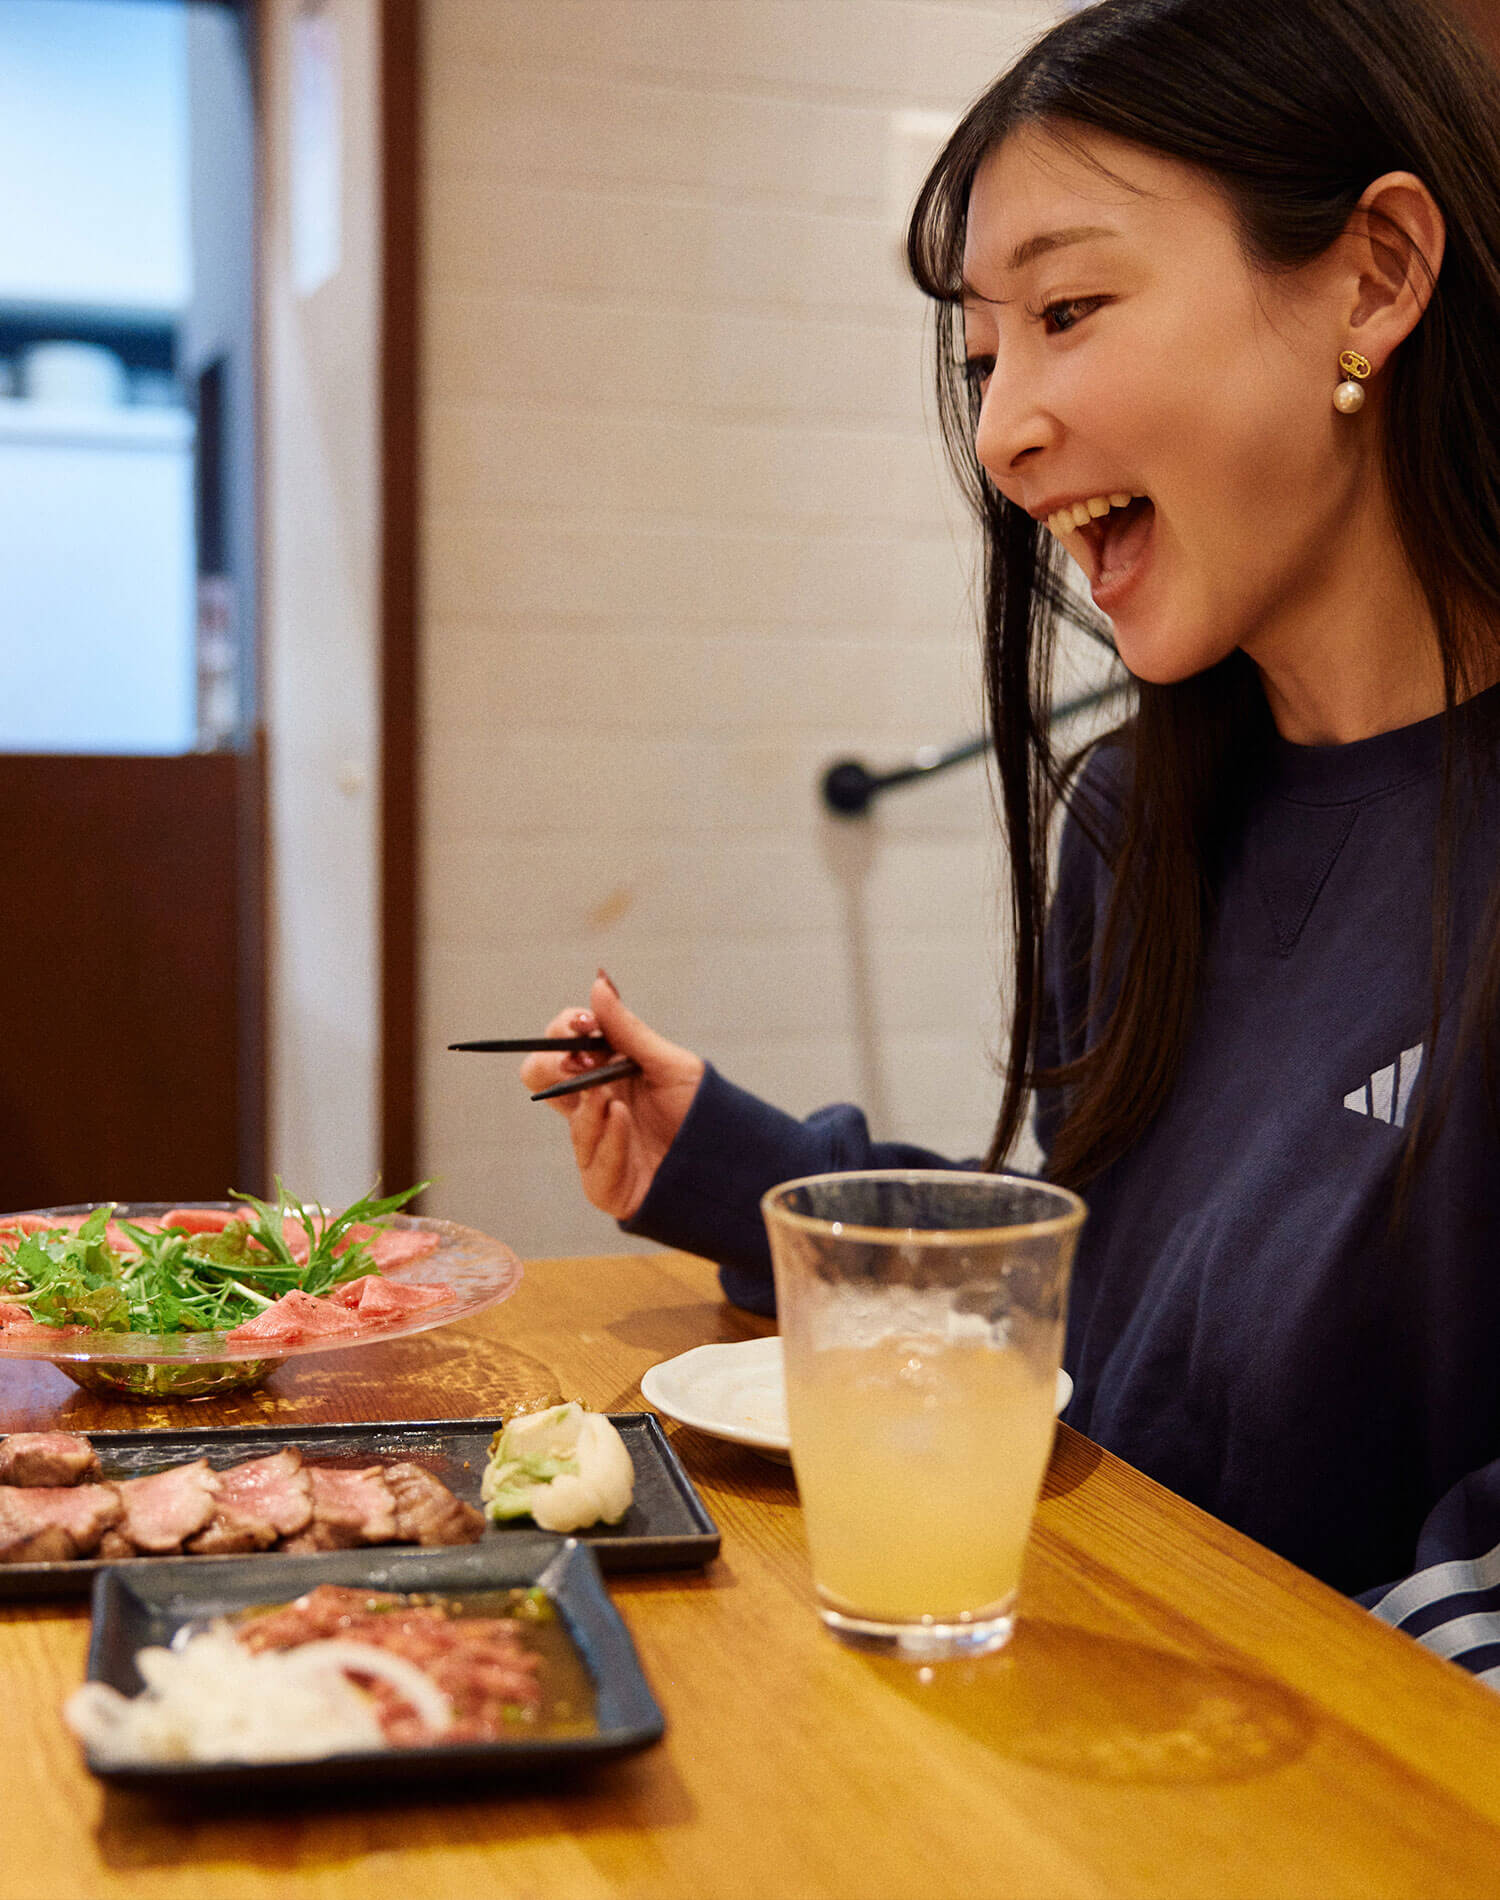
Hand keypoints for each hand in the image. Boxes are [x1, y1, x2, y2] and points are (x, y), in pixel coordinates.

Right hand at [519, 973, 704, 1220]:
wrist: (728, 1164)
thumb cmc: (700, 1112)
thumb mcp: (669, 1064)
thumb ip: (628, 1030)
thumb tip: (599, 983)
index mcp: (605, 1071)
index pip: (562, 1043)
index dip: (564, 1030)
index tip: (582, 1024)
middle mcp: (593, 1104)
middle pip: (539, 1075)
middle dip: (553, 1064)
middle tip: (582, 1062)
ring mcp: (594, 1143)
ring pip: (568, 1116)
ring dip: (591, 1105)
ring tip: (616, 1100)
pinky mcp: (602, 1182)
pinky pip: (592, 1160)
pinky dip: (609, 1139)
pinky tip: (625, 1123)